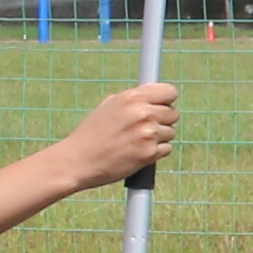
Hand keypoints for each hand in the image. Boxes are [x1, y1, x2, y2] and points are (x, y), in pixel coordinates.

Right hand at [56, 83, 179, 191]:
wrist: (79, 160)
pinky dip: (156, 152)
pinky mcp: (150, 154)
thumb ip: (134, 99)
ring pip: (171, 132)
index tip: (161, 106)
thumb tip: (156, 95)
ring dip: (159, 137)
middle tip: (145, 127)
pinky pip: (167, 149)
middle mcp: (142, 113)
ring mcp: (148, 134)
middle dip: (163, 120)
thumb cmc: (93, 132)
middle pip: (173, 113)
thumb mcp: (109, 105)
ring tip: (136, 140)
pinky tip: (138, 151)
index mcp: (132, 98)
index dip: (166, 100)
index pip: (170, 92)